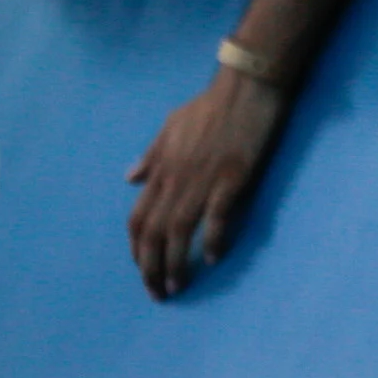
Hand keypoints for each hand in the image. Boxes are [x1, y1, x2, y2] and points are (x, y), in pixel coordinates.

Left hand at [128, 66, 290, 298]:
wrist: (247, 83)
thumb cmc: (211, 104)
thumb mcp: (171, 126)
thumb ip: (151, 155)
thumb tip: (130, 179)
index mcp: (162, 170)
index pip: (138, 219)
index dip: (137, 250)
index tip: (143, 270)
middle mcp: (176, 179)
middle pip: (154, 233)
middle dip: (151, 268)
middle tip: (158, 293)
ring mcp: (203, 179)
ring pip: (179, 231)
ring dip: (176, 263)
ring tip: (179, 285)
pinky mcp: (232, 176)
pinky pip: (217, 216)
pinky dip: (214, 239)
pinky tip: (215, 257)